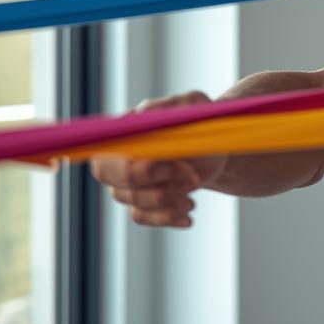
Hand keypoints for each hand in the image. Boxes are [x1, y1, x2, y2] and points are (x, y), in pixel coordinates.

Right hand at [90, 91, 228, 227]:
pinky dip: (168, 218)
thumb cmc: (199, 121)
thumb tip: (142, 114)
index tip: (177, 167)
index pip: (109, 161)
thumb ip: (171, 106)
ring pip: (135, 205)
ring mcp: (126, 184)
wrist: (214, 146)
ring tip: (195, 184)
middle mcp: (117, 161)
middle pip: (117, 188)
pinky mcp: (141, 202)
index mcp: (123, 136)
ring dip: (170, 201)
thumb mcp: (194, 106)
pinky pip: (143, 218)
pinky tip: (189, 213)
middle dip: (157, 190)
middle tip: (192, 178)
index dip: (141, 171)